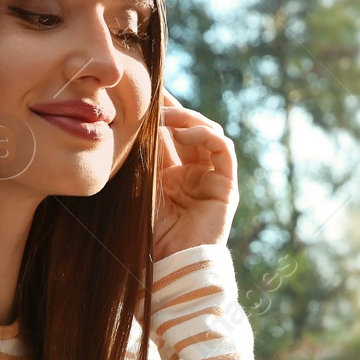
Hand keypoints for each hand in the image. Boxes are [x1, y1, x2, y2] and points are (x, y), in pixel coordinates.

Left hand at [152, 88, 237, 261]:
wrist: (169, 266)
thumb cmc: (149, 234)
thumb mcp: (141, 187)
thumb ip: (143, 157)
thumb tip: (133, 121)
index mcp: (170, 176)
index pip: (167, 136)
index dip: (160, 113)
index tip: (144, 92)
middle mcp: (192, 174)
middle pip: (188, 130)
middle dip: (173, 108)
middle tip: (156, 92)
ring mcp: (211, 179)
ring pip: (208, 134)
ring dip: (189, 120)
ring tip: (168, 116)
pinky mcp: (226, 187)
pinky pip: (223, 150)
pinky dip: (207, 136)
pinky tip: (187, 133)